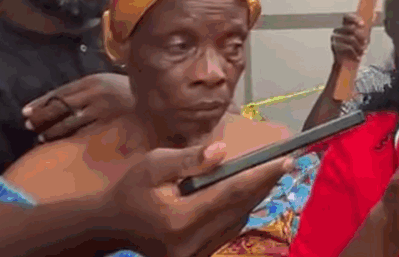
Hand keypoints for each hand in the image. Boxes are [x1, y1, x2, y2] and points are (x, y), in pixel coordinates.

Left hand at [23, 73, 134, 141]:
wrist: (158, 101)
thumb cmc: (131, 95)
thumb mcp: (109, 84)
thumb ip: (88, 91)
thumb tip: (60, 102)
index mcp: (93, 81)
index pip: (59, 92)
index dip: (40, 102)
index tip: (25, 111)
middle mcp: (94, 92)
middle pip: (59, 105)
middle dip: (41, 116)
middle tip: (28, 126)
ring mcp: (101, 108)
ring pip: (66, 121)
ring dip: (50, 130)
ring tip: (41, 137)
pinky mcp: (107, 123)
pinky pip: (80, 132)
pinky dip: (66, 137)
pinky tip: (58, 143)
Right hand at [105, 142, 292, 256]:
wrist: (112, 225)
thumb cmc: (131, 190)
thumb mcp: (153, 166)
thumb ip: (188, 160)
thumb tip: (222, 151)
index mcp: (179, 220)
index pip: (230, 194)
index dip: (260, 176)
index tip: (284, 160)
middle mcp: (190, 243)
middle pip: (238, 209)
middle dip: (264, 184)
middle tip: (286, 162)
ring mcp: (194, 255)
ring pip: (236, 222)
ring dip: (255, 198)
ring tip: (272, 174)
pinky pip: (227, 231)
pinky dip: (241, 211)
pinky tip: (250, 192)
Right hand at [330, 14, 367, 66]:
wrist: (343, 63)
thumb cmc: (352, 49)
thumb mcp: (358, 39)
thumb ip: (363, 30)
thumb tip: (374, 17)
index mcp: (343, 25)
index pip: (346, 16)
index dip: (355, 18)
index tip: (363, 24)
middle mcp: (337, 30)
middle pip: (352, 28)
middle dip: (361, 35)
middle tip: (366, 42)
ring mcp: (335, 37)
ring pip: (351, 38)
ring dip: (359, 46)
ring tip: (364, 51)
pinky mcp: (334, 45)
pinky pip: (347, 47)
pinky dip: (355, 53)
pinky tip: (358, 58)